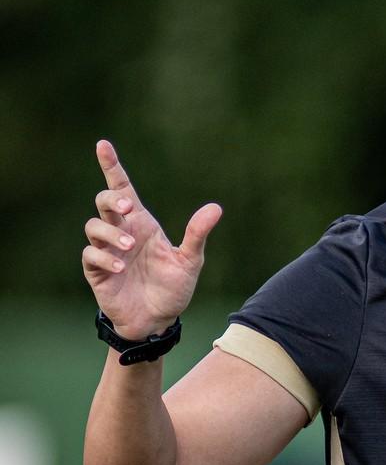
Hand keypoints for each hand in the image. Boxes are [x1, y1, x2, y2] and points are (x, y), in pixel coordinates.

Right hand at [82, 139, 221, 338]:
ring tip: (130, 249)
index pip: (123, 189)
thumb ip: (198, 235)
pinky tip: (120, 267)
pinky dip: (104, 257)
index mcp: (142, 224)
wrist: (158, 320)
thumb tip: (216, 208)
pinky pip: (91, 254)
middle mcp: (122, 232)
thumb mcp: (190, 261)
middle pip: (104, 202)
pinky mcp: (97, 271)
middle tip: (128, 210)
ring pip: (94, 226)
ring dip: (111, 234)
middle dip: (112, 200)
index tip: (103, 145)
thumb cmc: (173, 288)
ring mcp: (107, 250)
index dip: (111, 166)